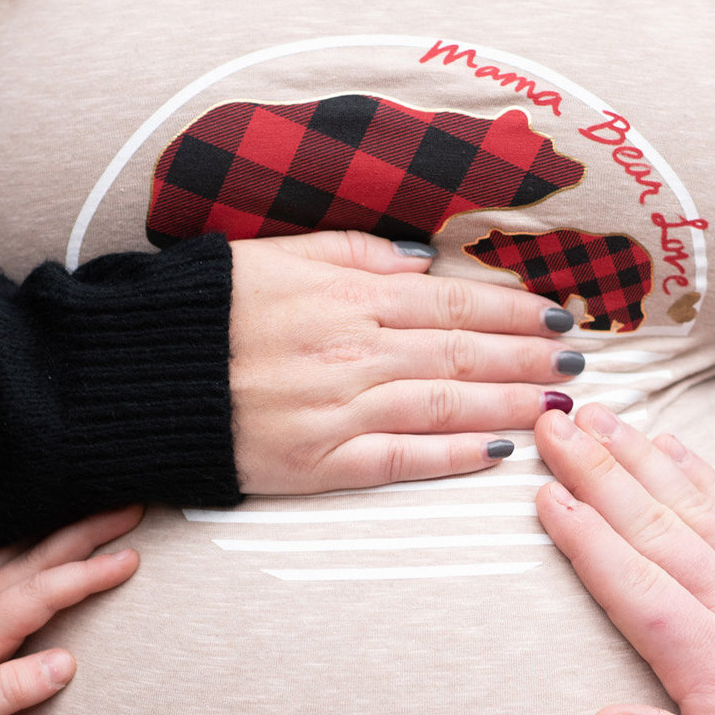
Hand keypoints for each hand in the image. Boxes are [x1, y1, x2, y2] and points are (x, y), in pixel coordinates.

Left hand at [0, 509, 142, 714]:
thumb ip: (10, 691)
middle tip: (132, 509)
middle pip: (36, 555)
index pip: (40, 591)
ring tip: (98, 508)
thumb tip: (66, 663)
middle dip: (87, 530)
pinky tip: (31, 522)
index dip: (86, 573)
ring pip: (19, 547)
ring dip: (61, 526)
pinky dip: (18, 533)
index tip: (129, 560)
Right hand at [230, 230, 583, 493]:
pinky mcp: (318, 462)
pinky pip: (401, 460)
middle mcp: (353, 350)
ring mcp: (338, 409)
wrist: (135, 377)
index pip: (453, 301)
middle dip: (530, 358)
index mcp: (346, 295)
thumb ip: (353, 251)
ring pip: (446, 404)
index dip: (514, 309)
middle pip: (463, 352)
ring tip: (559, 407)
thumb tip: (423, 260)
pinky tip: (499, 452)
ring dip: (511, 405)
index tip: (557, 315)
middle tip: (579, 363)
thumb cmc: (204, 311)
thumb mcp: (275, 254)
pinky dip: (454, 457)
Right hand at [533, 405, 714, 714]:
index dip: (584, 538)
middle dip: (597, 471)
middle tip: (552, 425)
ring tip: (597, 417)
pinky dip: (701, 474)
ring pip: (692, 505)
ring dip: (639, 456)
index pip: (634, 586)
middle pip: (654, 526)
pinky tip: (674, 448)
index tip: (541, 495)